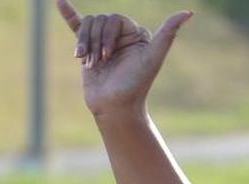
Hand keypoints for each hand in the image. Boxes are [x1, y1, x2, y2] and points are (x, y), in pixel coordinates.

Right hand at [55, 0, 193, 117]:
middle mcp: (122, 37)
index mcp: (137, 35)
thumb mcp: (154, 57)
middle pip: (99, 21)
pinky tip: (59, 3)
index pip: (115, 19)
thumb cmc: (135, 85)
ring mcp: (104, 43)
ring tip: (87, 63)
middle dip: (95, 41)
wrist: (115, 108)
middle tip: (99, 62)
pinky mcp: (89, 50)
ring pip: (87, 26)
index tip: (108, 55)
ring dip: (84, 44)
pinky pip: (78, 26)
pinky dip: (69, 14)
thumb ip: (168, 33)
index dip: (107, 35)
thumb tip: (189, 12)